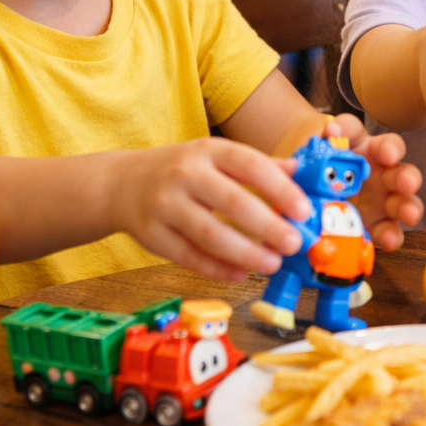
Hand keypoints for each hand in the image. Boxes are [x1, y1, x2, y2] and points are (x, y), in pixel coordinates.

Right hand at [109, 138, 308, 282]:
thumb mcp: (216, 156)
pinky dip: (216, 268)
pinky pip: (188, 256)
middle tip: (294, 243)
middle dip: (267, 225)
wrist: (122, 183)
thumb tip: (298, 171)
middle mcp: (185, 174)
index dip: (280, 188)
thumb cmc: (182, 170)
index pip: (250, 165)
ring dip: (245, 252)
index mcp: (209, 150)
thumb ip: (257, 165)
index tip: (304, 211)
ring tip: (272, 263)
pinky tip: (240, 274)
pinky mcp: (151, 234)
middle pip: (231, 201)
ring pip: (209, 233)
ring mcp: (165, 204)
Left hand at [328, 116, 424, 250]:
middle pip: (403, 174)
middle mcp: (383, 174)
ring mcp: (384, 202)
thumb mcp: (320, 151)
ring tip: (408, 214)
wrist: (307, 192)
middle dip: (406, 178)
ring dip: (408, 207)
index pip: (384, 144)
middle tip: (406, 183)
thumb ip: (326, 141)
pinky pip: (390, 232)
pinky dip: (391, 236)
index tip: (388, 154)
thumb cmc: (319, 166)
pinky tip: (388, 239)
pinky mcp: (377, 226)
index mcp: (370, 151)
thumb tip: (332, 132)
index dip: (389, 148)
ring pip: (405, 203)